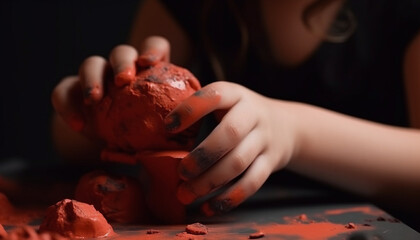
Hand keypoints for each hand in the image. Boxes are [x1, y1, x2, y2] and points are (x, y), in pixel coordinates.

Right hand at [51, 36, 170, 135]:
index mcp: (149, 71)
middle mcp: (121, 68)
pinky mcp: (71, 92)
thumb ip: (176, 129)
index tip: (149, 63)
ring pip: (91, 64)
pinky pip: (63, 92)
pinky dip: (68, 106)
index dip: (152, 49)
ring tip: (94, 100)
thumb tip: (191, 134)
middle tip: (123, 80)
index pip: (154, 46)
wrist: (107, 145)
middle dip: (121, 62)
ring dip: (91, 79)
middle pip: (121, 52)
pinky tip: (78, 125)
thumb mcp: (162, 133)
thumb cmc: (144, 136)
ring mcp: (95, 77)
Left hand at [168, 81, 298, 215]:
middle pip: (230, 134)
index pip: (214, 95)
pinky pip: (252, 182)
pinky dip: (230, 198)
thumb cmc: (240, 115)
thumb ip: (200, 111)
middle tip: (180, 172)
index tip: (168, 126)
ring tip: (185, 194)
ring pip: (239, 162)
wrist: (285, 127)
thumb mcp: (226, 102)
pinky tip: (209, 207)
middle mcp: (252, 114)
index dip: (191, 110)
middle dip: (202, 156)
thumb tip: (156, 132)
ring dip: (210, 181)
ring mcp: (264, 139)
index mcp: (235, 95)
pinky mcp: (271, 162)